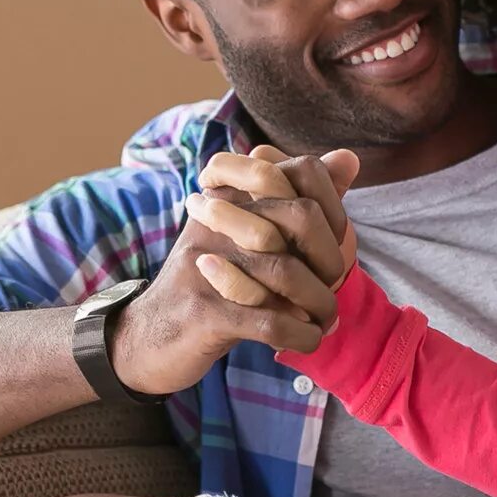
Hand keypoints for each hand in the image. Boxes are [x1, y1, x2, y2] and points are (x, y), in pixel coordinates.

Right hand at [104, 149, 359, 395]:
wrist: (147, 335)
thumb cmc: (211, 280)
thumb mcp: (250, 232)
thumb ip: (300, 195)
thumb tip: (349, 157)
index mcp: (231, 190)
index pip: (303, 172)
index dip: (332, 210)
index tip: (333, 244)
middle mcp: (216, 215)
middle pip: (301, 216)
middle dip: (330, 257)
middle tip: (336, 284)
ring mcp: (207, 261)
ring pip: (289, 272)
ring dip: (321, 303)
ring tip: (327, 319)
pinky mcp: (205, 311)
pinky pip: (270, 320)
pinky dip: (301, 334)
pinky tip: (308, 339)